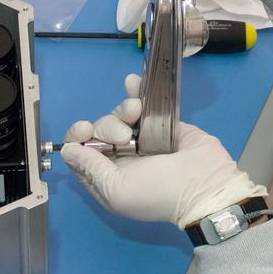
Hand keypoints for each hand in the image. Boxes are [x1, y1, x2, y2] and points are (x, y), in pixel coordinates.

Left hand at [60, 74, 266, 227]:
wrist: (205, 184)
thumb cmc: (159, 192)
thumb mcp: (116, 190)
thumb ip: (90, 169)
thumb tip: (67, 151)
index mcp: (107, 177)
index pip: (80, 154)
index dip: (77, 139)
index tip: (85, 131)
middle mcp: (121, 158)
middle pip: (98, 132)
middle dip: (106, 127)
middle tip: (124, 137)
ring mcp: (141, 139)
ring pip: (118, 116)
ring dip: (123, 110)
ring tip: (138, 112)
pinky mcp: (160, 123)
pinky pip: (142, 104)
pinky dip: (134, 90)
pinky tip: (132, 81)